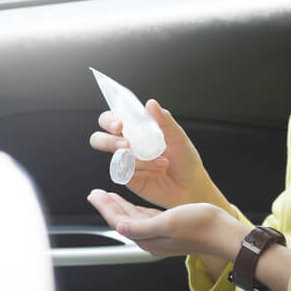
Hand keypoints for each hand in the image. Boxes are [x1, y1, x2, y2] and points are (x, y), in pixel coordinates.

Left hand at [86, 189, 245, 259]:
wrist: (223, 233)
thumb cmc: (199, 226)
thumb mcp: (168, 223)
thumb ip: (142, 226)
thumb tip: (119, 227)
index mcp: (149, 239)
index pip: (119, 222)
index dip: (105, 208)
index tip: (94, 194)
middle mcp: (152, 240)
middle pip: (123, 221)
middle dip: (109, 206)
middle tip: (96, 193)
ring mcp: (161, 236)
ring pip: (133, 220)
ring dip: (120, 207)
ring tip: (109, 196)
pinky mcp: (170, 230)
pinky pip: (145, 219)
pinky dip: (135, 210)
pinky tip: (133, 204)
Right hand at [89, 99, 228, 211]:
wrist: (190, 187)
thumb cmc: (185, 160)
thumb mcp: (178, 137)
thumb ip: (164, 120)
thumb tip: (150, 103)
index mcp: (137, 130)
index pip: (113, 119)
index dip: (109, 119)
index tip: (120, 124)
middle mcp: (127, 145)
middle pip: (100, 138)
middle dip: (108, 140)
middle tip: (127, 144)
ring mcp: (126, 163)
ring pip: (115, 157)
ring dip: (139, 159)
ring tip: (162, 162)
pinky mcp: (127, 179)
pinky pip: (124, 173)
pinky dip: (143, 171)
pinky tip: (159, 171)